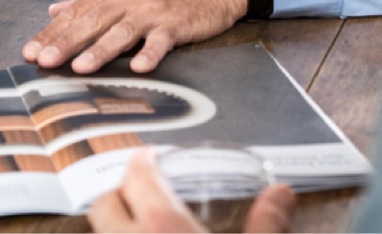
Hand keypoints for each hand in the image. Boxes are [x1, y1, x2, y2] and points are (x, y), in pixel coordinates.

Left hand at [23, 0, 247, 73]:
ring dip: (100, 49)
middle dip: (66, 42)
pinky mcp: (176, 23)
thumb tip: (54, 10)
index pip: (75, 13)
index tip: (30, 51)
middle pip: (92, 22)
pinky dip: (151, 52)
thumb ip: (89, 2)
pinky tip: (139, 66)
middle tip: (44, 60)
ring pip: (121, 31)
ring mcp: (153, 10)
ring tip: (80, 66)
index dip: (51, 33)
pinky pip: (161, 40)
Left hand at [88, 149, 294, 233]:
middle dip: (119, 191)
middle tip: (140, 188)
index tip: (148, 156)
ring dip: (115, 224)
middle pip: (104, 205)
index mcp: (161, 228)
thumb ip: (267, 223)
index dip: (141, 162)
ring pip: (101, 233)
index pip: (137, 177)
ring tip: (140, 221)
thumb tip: (281, 194)